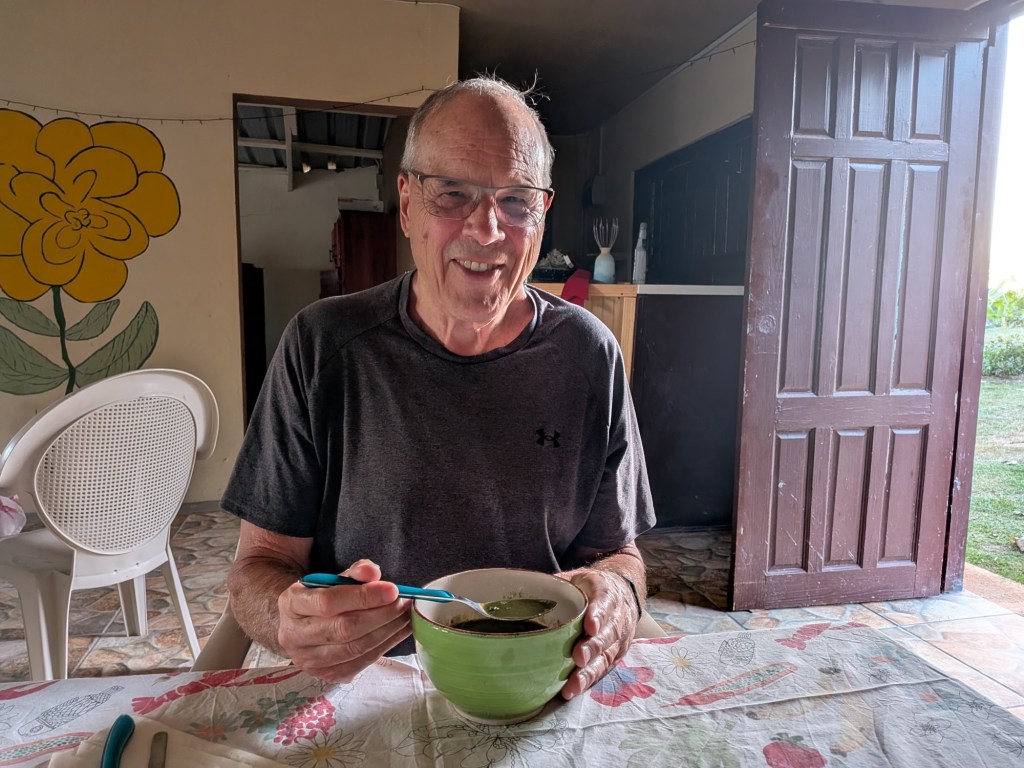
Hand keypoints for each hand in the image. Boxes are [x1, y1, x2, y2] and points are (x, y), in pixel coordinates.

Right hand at [276, 559, 411, 682]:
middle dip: (381, 616)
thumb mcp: (334, 578)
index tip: (392, 590)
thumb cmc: (322, 597)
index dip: (363, 597)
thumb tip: (372, 573)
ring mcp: (308, 660)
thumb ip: (355, 572)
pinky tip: (399, 632)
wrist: (302, 624)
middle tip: (404, 604)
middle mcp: (294, 635)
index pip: (329, 603)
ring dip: (387, 632)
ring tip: (406, 616)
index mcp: (292, 604)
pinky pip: (361, 663)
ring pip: (355, 649)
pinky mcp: (326, 675)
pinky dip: (384, 647)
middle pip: (344, 629)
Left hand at [558, 568, 637, 699]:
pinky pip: (604, 668)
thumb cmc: (591, 587)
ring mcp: (619, 638)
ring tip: (574, 683)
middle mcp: (618, 616)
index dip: (598, 614)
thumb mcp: (577, 577)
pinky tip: (574, 689)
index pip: (605, 601)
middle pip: (608, 633)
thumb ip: (557, 584)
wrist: (621, 592)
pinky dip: (590, 679)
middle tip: (578, 657)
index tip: (590, 626)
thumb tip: (523, 590)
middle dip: (593, 647)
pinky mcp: (616, 654)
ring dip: (590, 670)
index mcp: (607, 591)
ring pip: (607, 655)